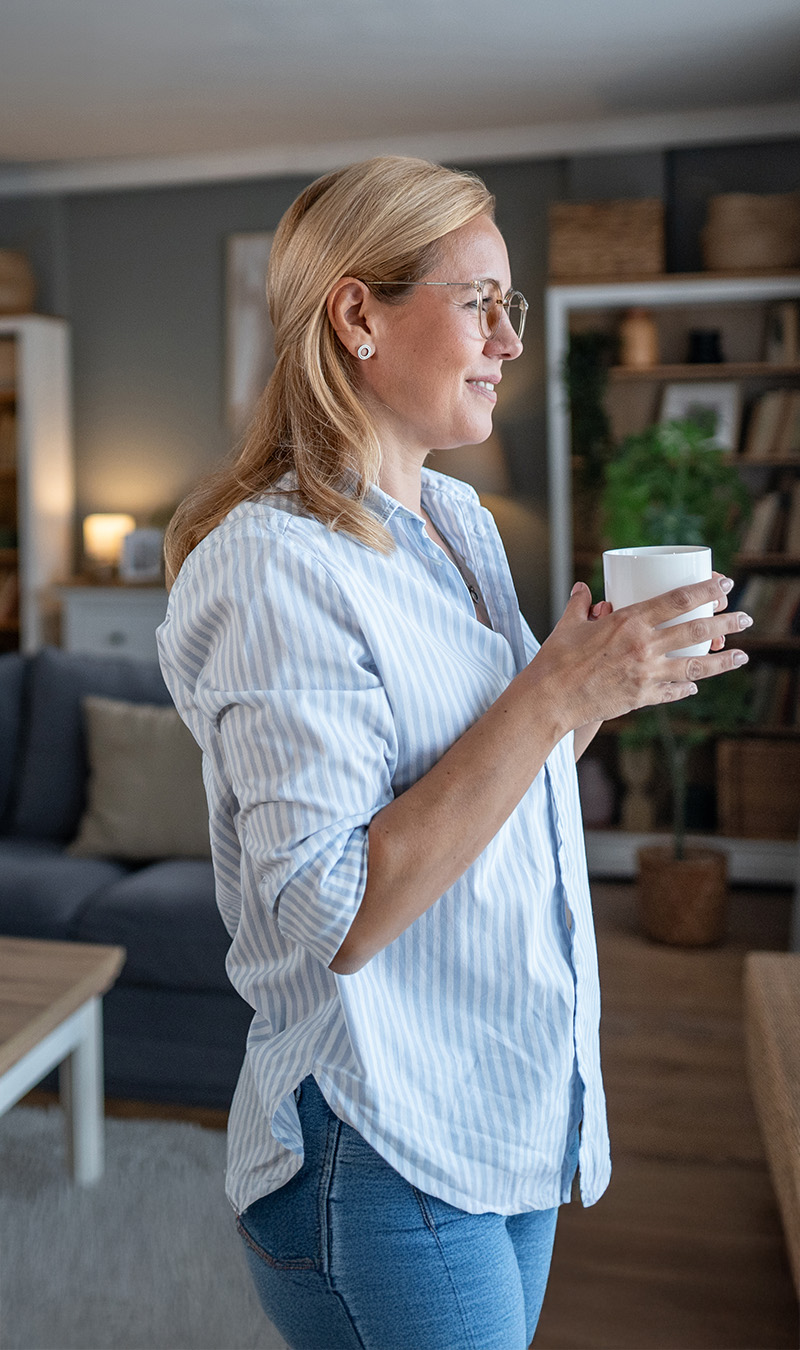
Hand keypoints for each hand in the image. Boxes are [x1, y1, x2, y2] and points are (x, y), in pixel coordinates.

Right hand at [535, 576, 749, 729]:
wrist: (549, 699)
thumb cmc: (555, 660)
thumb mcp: (568, 624)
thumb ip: (580, 604)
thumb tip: (583, 588)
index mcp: (629, 621)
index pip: (678, 600)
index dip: (706, 590)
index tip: (725, 584)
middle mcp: (644, 646)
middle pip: (696, 630)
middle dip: (726, 622)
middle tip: (745, 617)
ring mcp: (646, 674)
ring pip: (695, 665)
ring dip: (722, 660)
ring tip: (741, 656)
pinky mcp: (642, 697)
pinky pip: (672, 691)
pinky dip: (686, 688)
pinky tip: (695, 686)